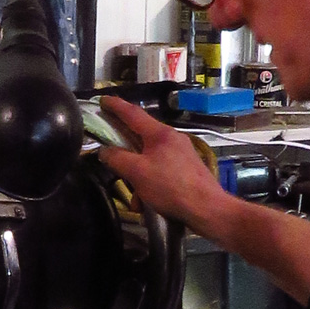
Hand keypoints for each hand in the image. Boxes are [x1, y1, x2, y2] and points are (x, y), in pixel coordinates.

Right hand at [97, 96, 228, 236]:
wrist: (206, 208)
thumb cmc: (171, 187)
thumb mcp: (137, 173)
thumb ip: (117, 159)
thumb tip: (104, 151)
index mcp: (160, 134)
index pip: (133, 113)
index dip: (115, 106)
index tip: (103, 99)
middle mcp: (172, 139)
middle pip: (141, 136)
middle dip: (125, 148)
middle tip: (110, 151)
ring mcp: (181, 154)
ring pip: (150, 158)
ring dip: (138, 175)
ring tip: (136, 196)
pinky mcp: (187, 169)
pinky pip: (161, 170)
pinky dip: (150, 183)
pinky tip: (148, 202)